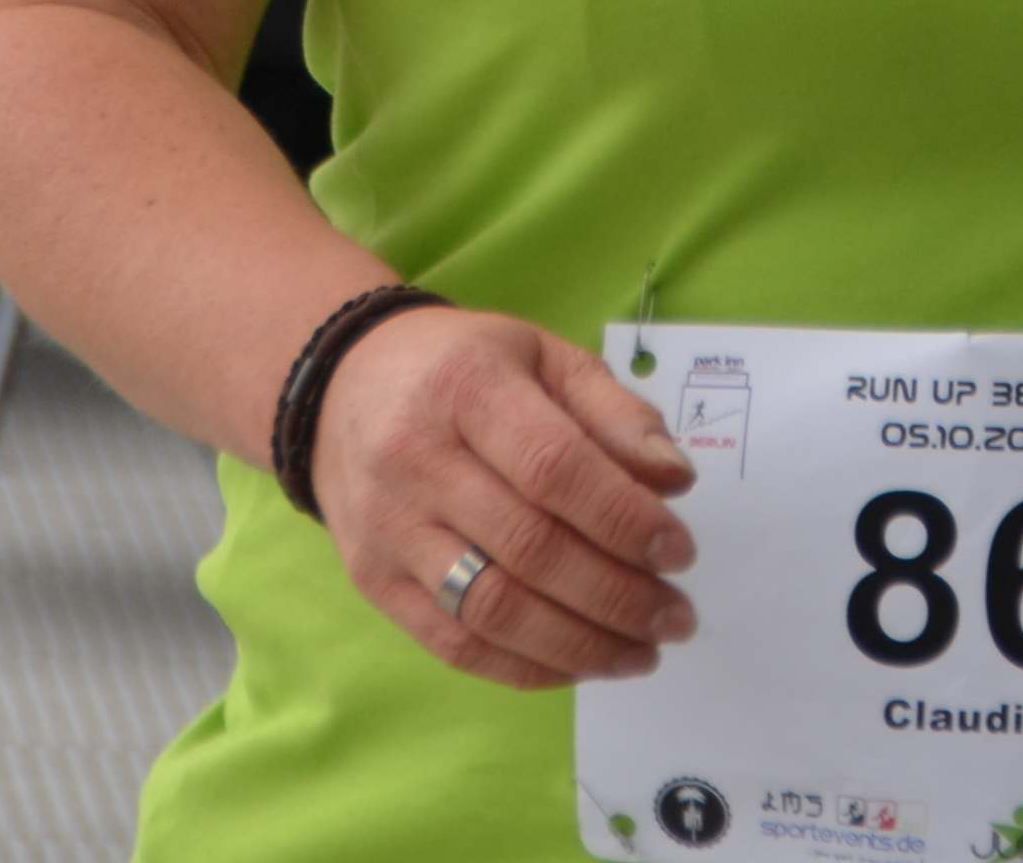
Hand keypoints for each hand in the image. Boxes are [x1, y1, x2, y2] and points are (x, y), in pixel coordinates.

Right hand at [306, 306, 699, 689]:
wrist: (341, 387)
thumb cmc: (463, 369)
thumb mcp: (544, 356)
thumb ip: (614, 411)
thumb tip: (675, 480)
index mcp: (466, 388)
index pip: (553, 467)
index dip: (624, 517)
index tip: (680, 551)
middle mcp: (416, 459)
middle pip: (529, 548)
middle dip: (617, 595)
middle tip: (676, 616)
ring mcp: (388, 529)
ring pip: (492, 610)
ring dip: (580, 645)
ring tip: (641, 653)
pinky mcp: (373, 582)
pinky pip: (454, 644)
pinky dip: (526, 666)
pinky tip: (580, 664)